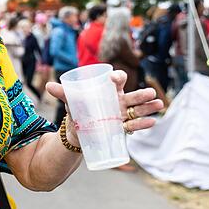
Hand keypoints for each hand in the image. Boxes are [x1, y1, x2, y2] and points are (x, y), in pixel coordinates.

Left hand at [46, 70, 163, 136]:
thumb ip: (62, 93)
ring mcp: (122, 114)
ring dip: (149, 107)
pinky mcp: (122, 126)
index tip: (115, 78)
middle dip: (142, 94)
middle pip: (131, 96)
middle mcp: (118, 100)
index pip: (116, 80)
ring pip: (138, 110)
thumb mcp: (70, 101)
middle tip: (151, 92)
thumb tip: (48, 86)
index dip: (118, 77)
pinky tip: (152, 122)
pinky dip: (143, 124)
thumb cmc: (77, 110)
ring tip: (160, 104)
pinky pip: (135, 124)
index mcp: (107, 90)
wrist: (78, 130)